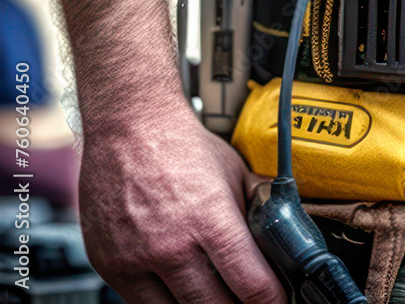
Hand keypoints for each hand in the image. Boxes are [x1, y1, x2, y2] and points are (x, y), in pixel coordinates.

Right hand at [78, 98, 284, 302]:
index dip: (270, 301)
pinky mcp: (110, 266)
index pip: (251, 285)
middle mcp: (173, 245)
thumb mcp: (235, 173)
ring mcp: (137, 259)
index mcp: (212, 221)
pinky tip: (184, 294)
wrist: (129, 126)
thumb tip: (286, 231)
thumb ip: (259, 206)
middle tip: (247, 300)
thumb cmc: (182, 147)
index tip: (276, 301)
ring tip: (219, 298)